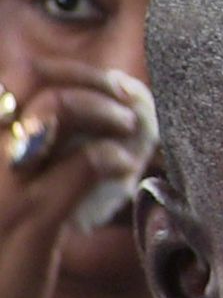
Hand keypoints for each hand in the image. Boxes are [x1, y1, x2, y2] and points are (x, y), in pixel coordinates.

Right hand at [0, 59, 158, 297]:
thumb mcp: (5, 205)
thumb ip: (29, 166)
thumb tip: (83, 138)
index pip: (18, 77)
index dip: (74, 76)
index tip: (114, 92)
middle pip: (36, 78)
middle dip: (94, 83)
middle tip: (131, 109)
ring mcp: (1, 185)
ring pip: (59, 110)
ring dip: (111, 116)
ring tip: (134, 137)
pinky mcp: (30, 221)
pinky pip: (83, 166)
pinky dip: (116, 160)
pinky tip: (129, 175)